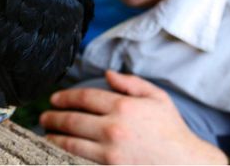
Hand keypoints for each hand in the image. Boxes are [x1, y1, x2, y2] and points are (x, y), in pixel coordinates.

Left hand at [40, 70, 226, 163]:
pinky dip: (65, 156)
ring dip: (53, 138)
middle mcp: (113, 129)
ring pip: (70, 144)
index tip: (55, 98)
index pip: (84, 98)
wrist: (186, 164)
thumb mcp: (157, 97)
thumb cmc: (172, 129)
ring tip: (45, 135)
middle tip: (43, 117)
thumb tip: (107, 74)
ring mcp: (109, 154)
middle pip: (72, 120)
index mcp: (123, 106)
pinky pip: (79, 162)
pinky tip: (58, 153)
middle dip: (53, 118)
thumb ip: (130, 83)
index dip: (65, 97)